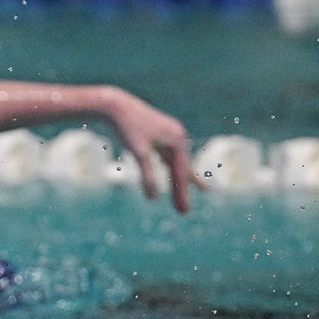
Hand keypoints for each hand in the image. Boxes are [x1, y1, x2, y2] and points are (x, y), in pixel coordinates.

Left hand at [107, 89, 205, 213]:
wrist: (115, 105)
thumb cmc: (126, 128)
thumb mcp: (138, 153)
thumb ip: (148, 175)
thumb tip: (154, 198)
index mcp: (176, 139)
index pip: (180, 173)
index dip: (181, 194)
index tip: (183, 212)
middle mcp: (177, 135)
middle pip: (181, 169)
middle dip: (183, 190)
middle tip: (184, 212)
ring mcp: (169, 134)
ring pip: (177, 163)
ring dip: (182, 179)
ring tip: (203, 189)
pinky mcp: (160, 134)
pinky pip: (169, 157)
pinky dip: (171, 168)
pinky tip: (174, 174)